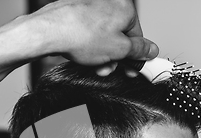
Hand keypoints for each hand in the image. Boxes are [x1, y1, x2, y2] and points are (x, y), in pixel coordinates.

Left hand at [3, 0, 158, 70]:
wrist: (50, 31)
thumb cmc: (80, 35)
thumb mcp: (119, 50)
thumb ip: (139, 51)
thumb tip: (151, 50)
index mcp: (124, 8)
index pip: (138, 36)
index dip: (135, 56)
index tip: (132, 68)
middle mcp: (109, 3)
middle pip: (120, 37)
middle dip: (116, 57)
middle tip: (110, 69)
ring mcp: (91, 8)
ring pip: (104, 37)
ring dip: (102, 55)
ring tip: (94, 65)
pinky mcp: (77, 14)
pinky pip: (90, 33)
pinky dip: (89, 47)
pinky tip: (83, 56)